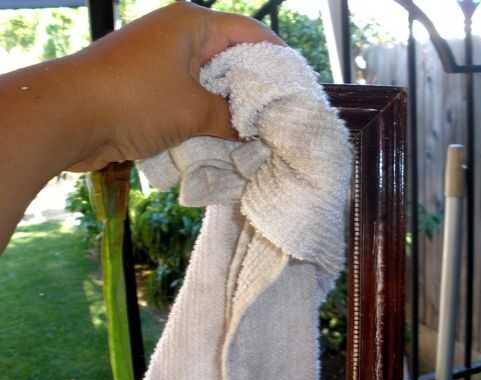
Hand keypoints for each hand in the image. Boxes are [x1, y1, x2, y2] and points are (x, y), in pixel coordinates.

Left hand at [68, 2, 283, 170]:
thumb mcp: (193, 111)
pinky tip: (223, 137)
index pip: (251, 33)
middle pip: (231, 58)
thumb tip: (253, 132)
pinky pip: (188, 96)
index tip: (298, 87)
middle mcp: (178, 35)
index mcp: (193, 24)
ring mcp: (161, 60)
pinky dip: (205, 115)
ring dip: (228, 106)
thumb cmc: (134, 101)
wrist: (66, 117)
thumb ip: (230, 119)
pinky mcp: (148, 85)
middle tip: (279, 116)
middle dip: (254, 88)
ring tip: (256, 132)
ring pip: (209, 81)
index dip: (278, 59)